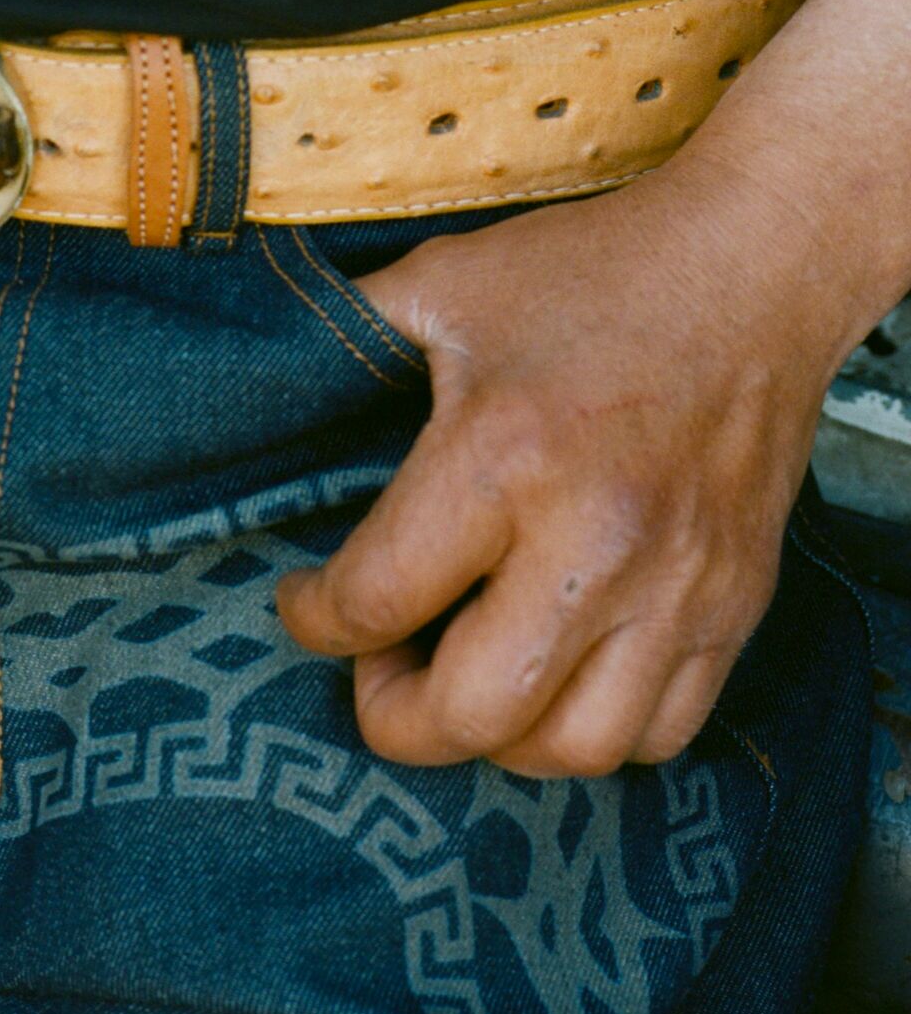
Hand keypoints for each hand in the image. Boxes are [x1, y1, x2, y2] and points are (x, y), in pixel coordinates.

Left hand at [275, 159, 848, 777]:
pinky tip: (552, 676)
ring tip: (463, 679)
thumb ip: (348, 344)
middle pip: (473, 711)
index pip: (377, 598)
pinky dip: (593, 730)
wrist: (755, 265)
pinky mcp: (737, 603)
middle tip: (374, 670)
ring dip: (496, 739)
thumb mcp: (441, 283)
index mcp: (503, 454)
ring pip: (573, 748)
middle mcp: (595, 537)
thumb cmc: (592, 271)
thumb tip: (258, 385)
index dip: (314, 618)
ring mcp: (678, 582)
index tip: (305, 601)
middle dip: (394, 717)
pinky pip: (662, 731)